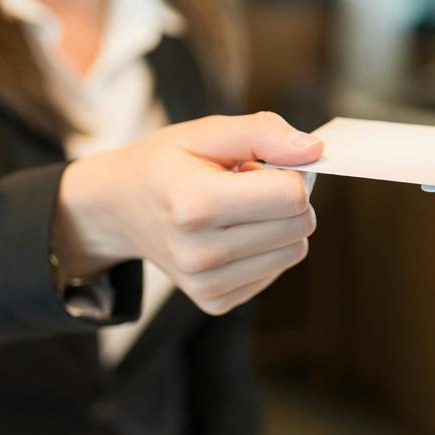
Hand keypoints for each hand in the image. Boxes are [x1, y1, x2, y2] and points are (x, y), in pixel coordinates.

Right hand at [55, 112, 321, 314]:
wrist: (120, 208)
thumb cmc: (166, 164)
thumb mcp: (207, 132)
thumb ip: (264, 133)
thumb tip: (315, 151)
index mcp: (195, 204)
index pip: (291, 196)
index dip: (288, 173)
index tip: (258, 166)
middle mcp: (200, 253)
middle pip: (299, 226)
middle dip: (287, 199)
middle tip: (247, 186)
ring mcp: (206, 284)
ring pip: (293, 252)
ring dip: (277, 226)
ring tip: (236, 210)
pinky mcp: (214, 303)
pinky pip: (275, 272)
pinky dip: (264, 250)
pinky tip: (230, 234)